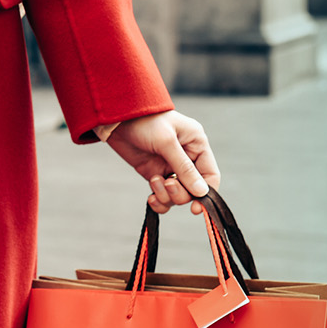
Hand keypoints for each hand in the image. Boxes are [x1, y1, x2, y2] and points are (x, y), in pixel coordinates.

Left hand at [105, 111, 219, 214]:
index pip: (211, 175)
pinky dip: (158, 200)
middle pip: (194, 190)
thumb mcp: (166, 142)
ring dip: (166, 195)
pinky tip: (150, 197)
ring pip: (177, 195)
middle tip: (166, 183)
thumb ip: (184, 167)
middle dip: (180, 193)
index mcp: (197, 145)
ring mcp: (170, 167)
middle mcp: (187, 158)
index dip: (206, 194)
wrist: (116, 118)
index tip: (195, 208)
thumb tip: (201, 192)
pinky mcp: (155, 174)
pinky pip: (163, 196)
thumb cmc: (144, 122)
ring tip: (154, 181)